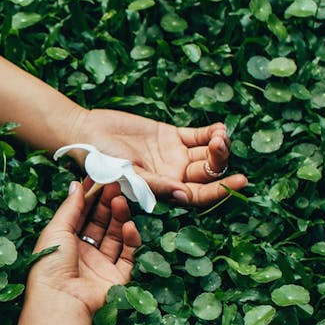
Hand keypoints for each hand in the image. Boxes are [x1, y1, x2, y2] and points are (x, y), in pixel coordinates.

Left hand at [28, 180, 140, 313]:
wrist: (60, 300)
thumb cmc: (51, 264)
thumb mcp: (56, 230)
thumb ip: (70, 207)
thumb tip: (77, 183)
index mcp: (64, 242)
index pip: (81, 214)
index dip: (91, 197)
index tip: (101, 178)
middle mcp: (82, 253)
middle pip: (100, 223)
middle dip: (107, 204)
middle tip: (116, 186)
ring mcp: (100, 266)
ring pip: (115, 237)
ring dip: (119, 218)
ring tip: (121, 202)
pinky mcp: (116, 278)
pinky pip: (128, 256)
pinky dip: (131, 240)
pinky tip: (129, 226)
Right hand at [74, 108, 247, 206]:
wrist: (85, 132)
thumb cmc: (99, 160)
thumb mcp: (126, 174)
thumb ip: (155, 184)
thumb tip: (185, 196)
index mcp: (164, 190)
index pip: (199, 196)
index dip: (221, 191)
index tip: (239, 181)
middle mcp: (172, 175)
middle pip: (207, 174)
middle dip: (220, 162)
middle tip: (220, 146)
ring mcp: (173, 155)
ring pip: (206, 155)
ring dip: (218, 146)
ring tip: (219, 135)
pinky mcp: (170, 136)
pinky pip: (198, 136)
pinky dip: (211, 133)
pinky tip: (218, 129)